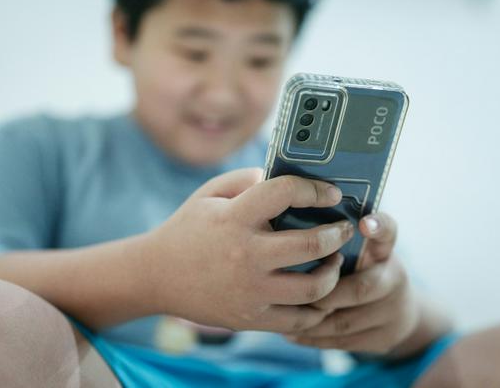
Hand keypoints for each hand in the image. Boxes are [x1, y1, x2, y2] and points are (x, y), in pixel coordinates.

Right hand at [146, 168, 352, 333]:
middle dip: (338, 234)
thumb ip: (245, 179)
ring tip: (333, 262)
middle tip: (344, 229)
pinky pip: (297, 320)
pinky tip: (318, 294)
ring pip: (313, 288)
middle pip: (311, 245)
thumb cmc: (186, 230)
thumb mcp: (208, 194)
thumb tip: (284, 179)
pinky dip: (316, 309)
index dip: (315, 189)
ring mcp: (249, 290)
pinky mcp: (249, 317)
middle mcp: (245, 255)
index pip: (285, 193)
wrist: (155, 276)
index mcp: (234, 218)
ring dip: (333, 273)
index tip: (330, 193)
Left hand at [285, 213, 421, 354]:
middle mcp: (394, 279)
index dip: (378, 227)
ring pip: (345, 322)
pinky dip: (312, 337)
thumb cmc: (360, 268)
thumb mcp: (357, 246)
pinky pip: (342, 342)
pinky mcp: (383, 339)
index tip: (364, 223)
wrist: (397, 310)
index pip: (388, 232)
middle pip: (362, 288)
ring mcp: (392, 313)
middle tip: (293, 289)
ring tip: (279, 312)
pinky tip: (288, 332)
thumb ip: (333, 233)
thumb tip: (289, 208)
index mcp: (384, 250)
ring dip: (310, 319)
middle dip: (323, 292)